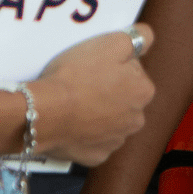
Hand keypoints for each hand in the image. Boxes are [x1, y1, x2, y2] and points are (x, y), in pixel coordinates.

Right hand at [28, 24, 154, 167]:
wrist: (45, 113)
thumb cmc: (77, 76)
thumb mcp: (111, 43)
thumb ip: (137, 38)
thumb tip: (147, 37)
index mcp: (144, 91)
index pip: (134, 72)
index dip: (114, 65)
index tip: (96, 66)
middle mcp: (136, 120)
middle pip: (123, 99)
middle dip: (109, 92)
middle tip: (83, 83)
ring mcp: (116, 141)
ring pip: (110, 121)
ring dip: (98, 113)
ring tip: (75, 104)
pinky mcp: (96, 157)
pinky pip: (94, 141)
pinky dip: (85, 133)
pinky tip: (72, 124)